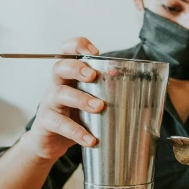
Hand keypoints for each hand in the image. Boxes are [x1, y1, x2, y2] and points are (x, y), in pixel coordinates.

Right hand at [21, 37, 104, 161]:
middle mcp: (57, 86)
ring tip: (99, 107)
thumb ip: (107, 94)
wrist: (50, 142)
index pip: (67, 52)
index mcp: (69, 77)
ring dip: (81, 99)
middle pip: (60, 67)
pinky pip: (60, 124)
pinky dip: (77, 132)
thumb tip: (141, 93)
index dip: (77, 46)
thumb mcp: (89, 101)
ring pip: (60, 94)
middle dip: (76, 68)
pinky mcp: (47, 123)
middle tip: (93, 75)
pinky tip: (90, 139)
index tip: (95, 51)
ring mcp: (50, 104)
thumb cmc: (75, 117)